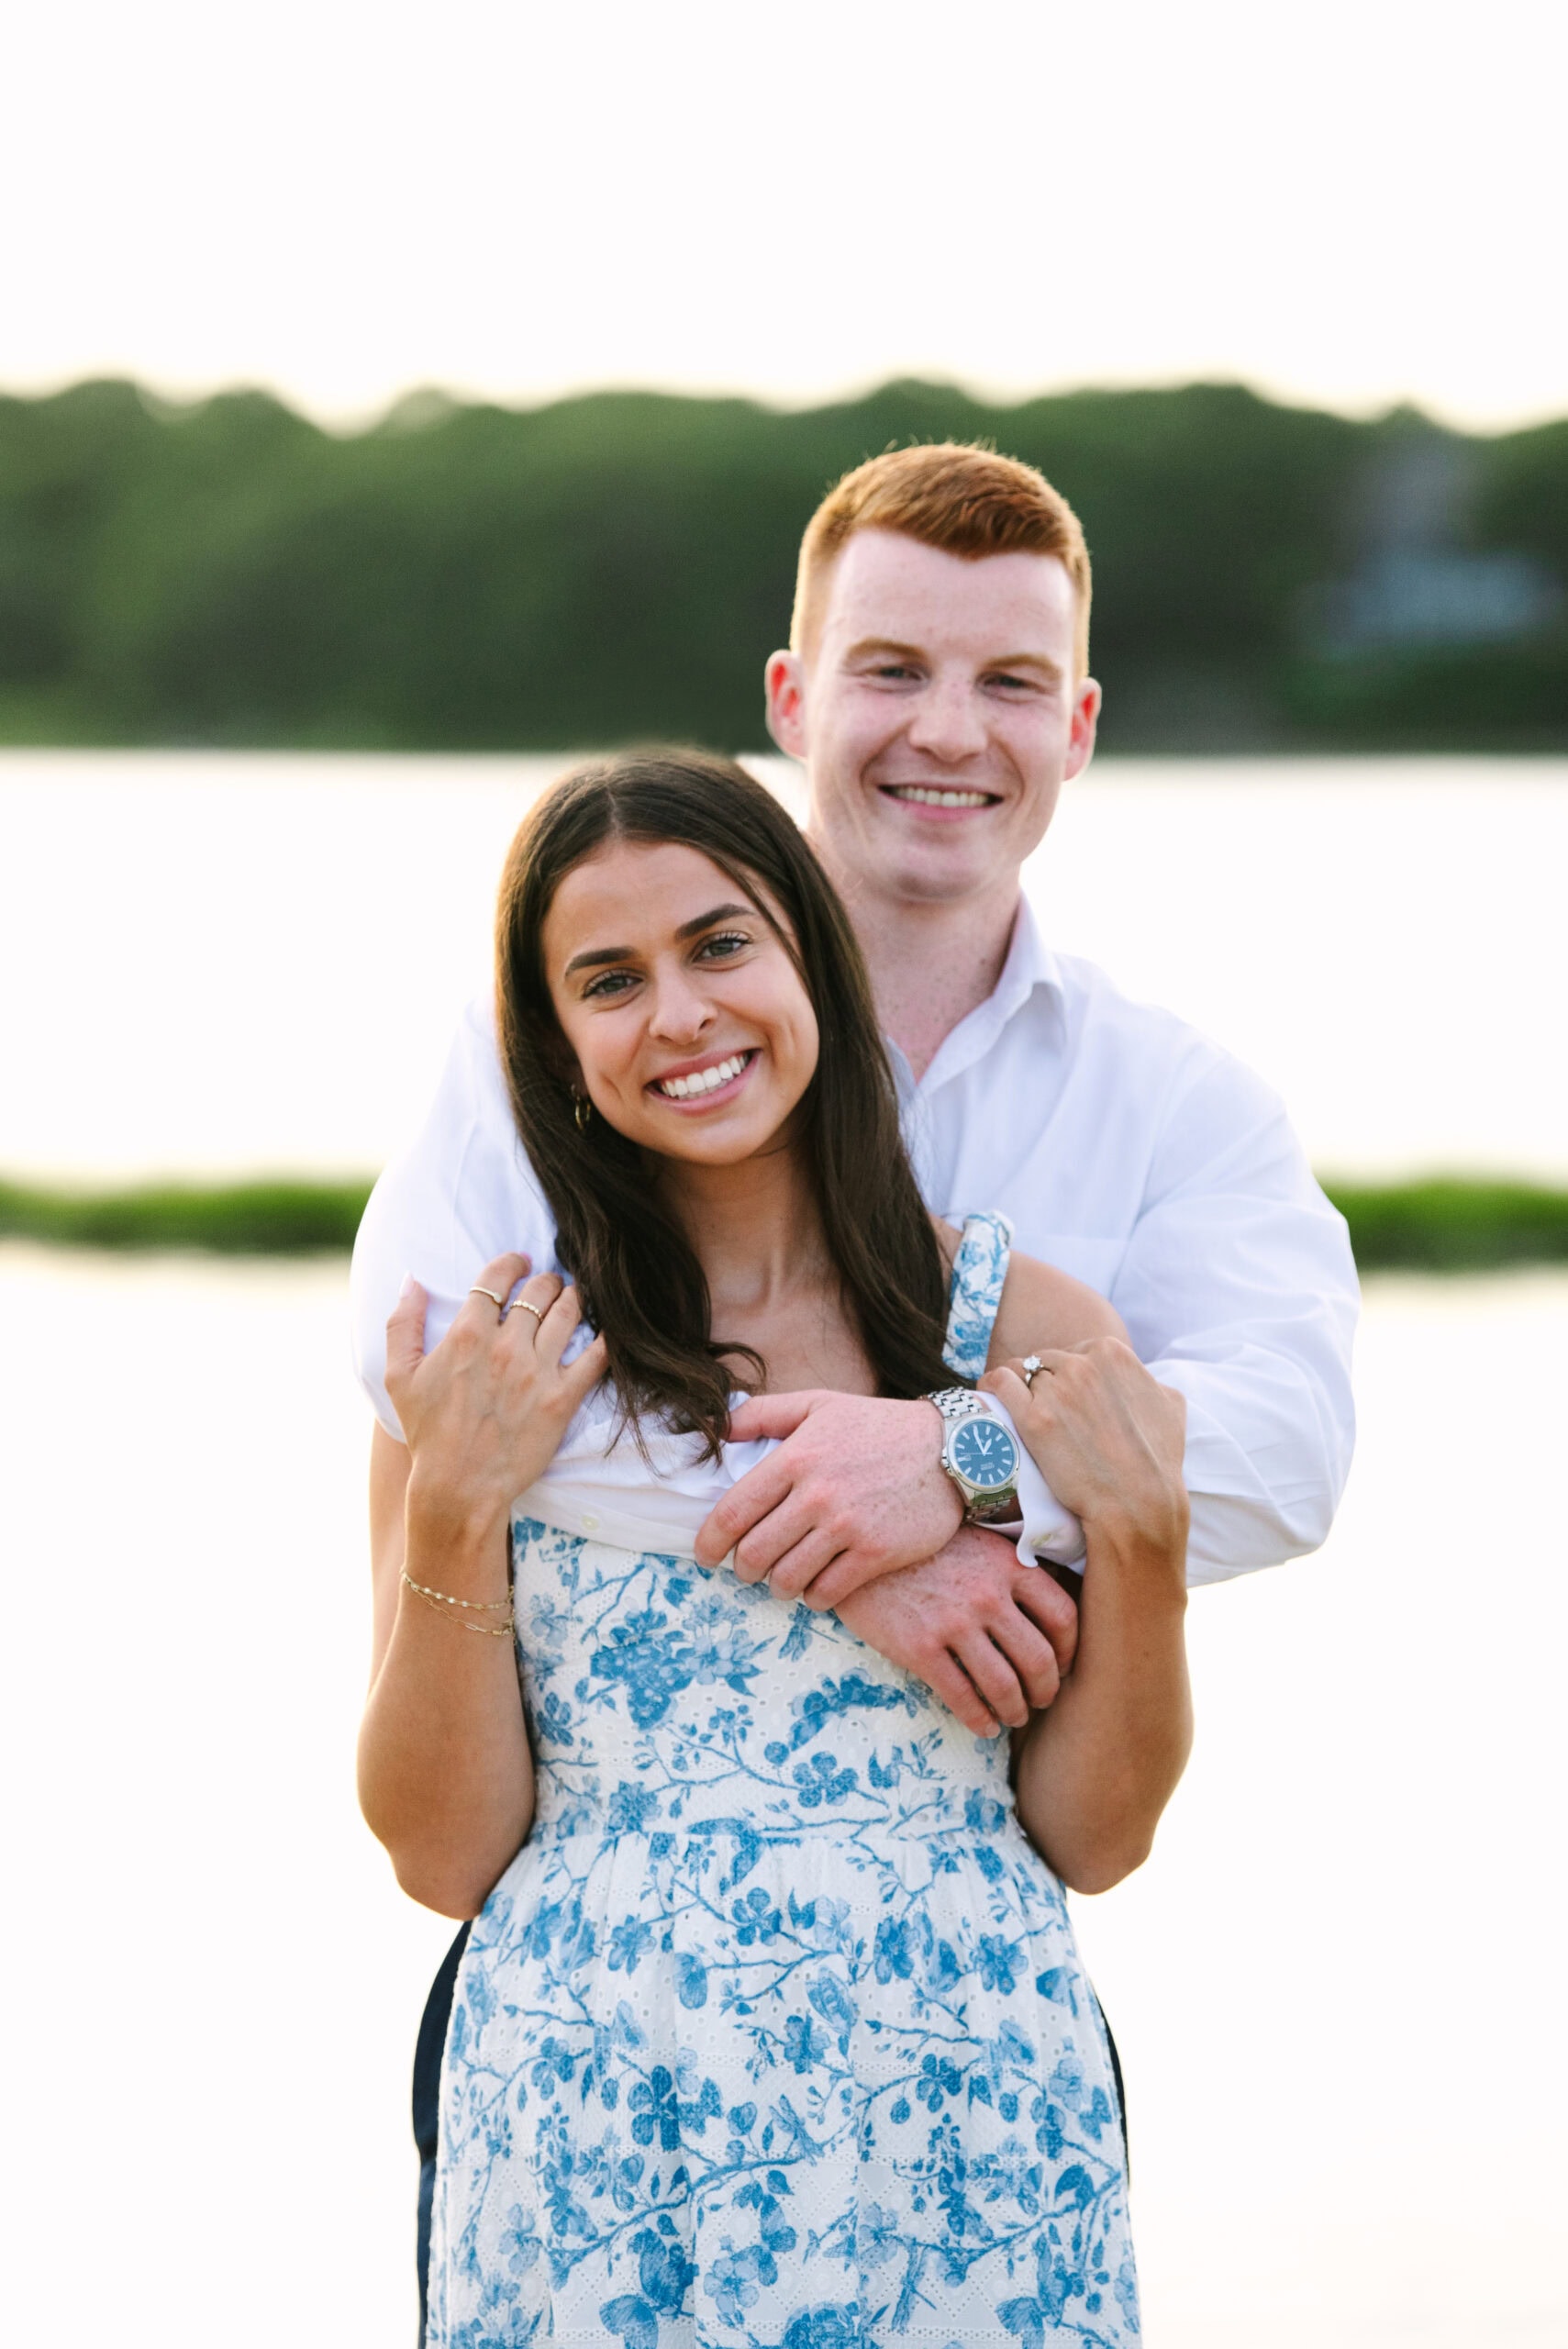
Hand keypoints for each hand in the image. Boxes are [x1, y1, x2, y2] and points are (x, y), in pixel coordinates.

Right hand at [385, 1252, 607, 1542]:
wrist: (459, 1487)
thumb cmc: (427, 1433)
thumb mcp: (398, 1377)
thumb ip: (401, 1324)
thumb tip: (412, 1281)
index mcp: (467, 1336)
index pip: (496, 1278)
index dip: (511, 1262)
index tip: (520, 1261)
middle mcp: (505, 1347)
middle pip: (539, 1290)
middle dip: (546, 1279)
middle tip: (549, 1282)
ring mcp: (537, 1372)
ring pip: (569, 1312)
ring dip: (575, 1297)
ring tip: (575, 1297)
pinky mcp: (562, 1399)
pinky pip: (596, 1356)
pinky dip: (605, 1337)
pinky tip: (605, 1331)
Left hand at [694, 1390, 961, 1604]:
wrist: (954, 1450)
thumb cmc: (880, 1427)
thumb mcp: (819, 1404)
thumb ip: (763, 1413)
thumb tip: (718, 1428)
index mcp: (794, 1458)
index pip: (731, 1513)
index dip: (709, 1543)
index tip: (706, 1556)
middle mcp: (815, 1494)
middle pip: (754, 1553)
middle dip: (743, 1568)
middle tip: (748, 1568)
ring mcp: (847, 1526)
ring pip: (787, 1579)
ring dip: (777, 1586)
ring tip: (782, 1579)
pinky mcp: (876, 1553)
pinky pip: (826, 1593)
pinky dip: (813, 1597)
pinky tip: (816, 1588)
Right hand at [836, 1525, 1078, 1736]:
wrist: (858, 1550)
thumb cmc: (921, 1548)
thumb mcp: (974, 1541)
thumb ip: (1010, 1569)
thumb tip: (1044, 1611)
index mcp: (1008, 1564)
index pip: (1063, 1615)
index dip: (1070, 1650)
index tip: (1063, 1665)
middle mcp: (988, 1594)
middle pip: (1039, 1659)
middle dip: (1046, 1690)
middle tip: (1041, 1701)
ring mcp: (954, 1622)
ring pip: (1004, 1686)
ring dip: (1015, 1711)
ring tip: (1012, 1716)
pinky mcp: (920, 1647)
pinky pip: (962, 1697)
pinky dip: (979, 1720)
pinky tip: (982, 1726)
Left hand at [982, 1339, 1187, 1553]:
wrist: (1138, 1504)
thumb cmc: (1157, 1460)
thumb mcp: (1170, 1406)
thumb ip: (1149, 1380)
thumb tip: (1142, 1378)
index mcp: (1112, 1353)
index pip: (1075, 1351)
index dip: (1070, 1376)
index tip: (1069, 1399)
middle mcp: (1082, 1364)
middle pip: (1046, 1361)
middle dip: (1045, 1382)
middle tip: (1048, 1411)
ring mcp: (1056, 1390)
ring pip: (1020, 1371)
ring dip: (1019, 1388)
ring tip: (1019, 1409)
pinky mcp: (1033, 1418)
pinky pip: (998, 1382)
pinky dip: (991, 1386)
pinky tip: (990, 1394)